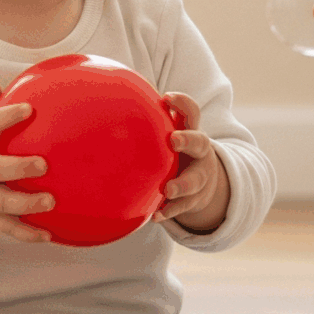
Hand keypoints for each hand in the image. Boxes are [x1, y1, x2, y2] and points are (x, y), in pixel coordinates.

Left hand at [153, 92, 230, 233]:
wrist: (205, 184)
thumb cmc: (177, 152)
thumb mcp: (171, 135)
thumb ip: (150, 123)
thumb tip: (108, 100)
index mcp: (192, 133)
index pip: (191, 113)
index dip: (183, 104)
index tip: (167, 97)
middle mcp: (199, 154)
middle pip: (199, 143)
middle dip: (188, 140)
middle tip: (173, 140)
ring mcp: (200, 177)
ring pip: (195, 181)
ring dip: (182, 184)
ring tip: (169, 189)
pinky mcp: (194, 199)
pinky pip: (183, 207)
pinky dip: (170, 211)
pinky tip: (156, 216)